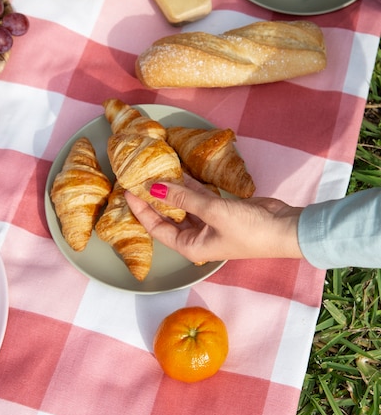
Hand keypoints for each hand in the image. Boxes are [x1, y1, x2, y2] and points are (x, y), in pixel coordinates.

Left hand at [125, 174, 303, 263]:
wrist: (285, 229)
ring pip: (184, 204)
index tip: (128, 190)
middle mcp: (197, 236)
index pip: (157, 228)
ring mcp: (209, 223)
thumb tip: (154, 186)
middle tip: (139, 177)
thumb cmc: (248, 230)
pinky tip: (179, 170)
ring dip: (172, 189)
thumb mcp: (213, 213)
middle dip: (155, 198)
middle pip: (168, 216)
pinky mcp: (221, 210)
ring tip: (156, 169)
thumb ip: (183, 199)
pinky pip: (199, 197)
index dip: (141, 210)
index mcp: (190, 246)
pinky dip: (190, 185)